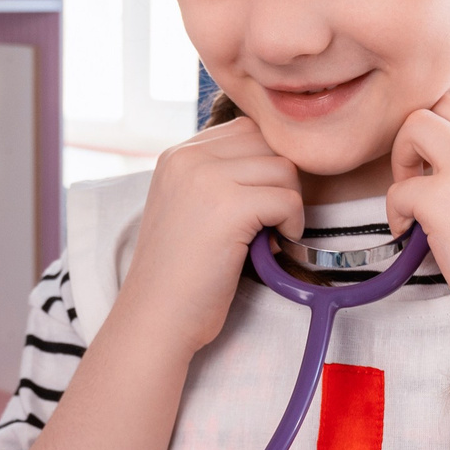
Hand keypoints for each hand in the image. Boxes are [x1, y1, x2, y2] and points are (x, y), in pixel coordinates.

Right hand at [114, 117, 302, 359]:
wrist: (156, 318)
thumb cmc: (180, 275)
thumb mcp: (188, 209)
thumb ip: (219, 179)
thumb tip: (279, 165)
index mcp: (177, 155)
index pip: (246, 131)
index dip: (265, 166)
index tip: (259, 205)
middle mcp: (187, 158)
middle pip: (268, 143)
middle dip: (281, 183)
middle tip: (270, 221)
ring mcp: (206, 178)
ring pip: (284, 168)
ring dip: (289, 204)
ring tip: (269, 235)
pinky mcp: (228, 207)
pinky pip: (288, 199)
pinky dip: (292, 225)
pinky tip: (272, 247)